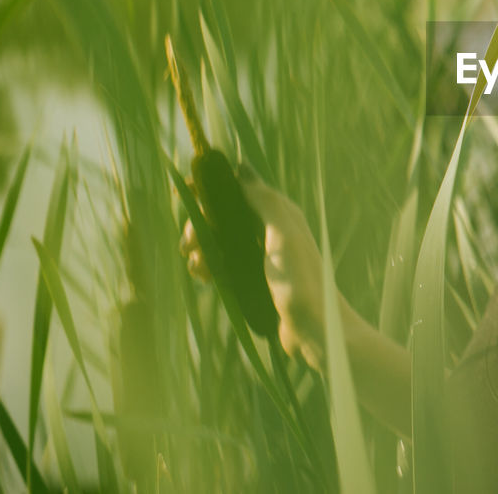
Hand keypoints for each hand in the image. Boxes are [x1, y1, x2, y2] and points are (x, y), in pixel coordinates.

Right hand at [180, 168, 329, 370]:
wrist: (313, 328)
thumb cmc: (301, 279)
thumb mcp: (284, 234)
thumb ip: (265, 202)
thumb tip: (242, 168)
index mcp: (280, 213)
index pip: (238, 189)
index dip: (211, 189)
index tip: (184, 193)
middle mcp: (270, 230)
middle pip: (223, 216)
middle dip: (201, 226)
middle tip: (188, 244)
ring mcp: (260, 255)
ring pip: (219, 241)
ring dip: (202, 249)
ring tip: (198, 266)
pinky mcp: (253, 279)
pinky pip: (223, 265)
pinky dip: (209, 267)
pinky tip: (203, 276)